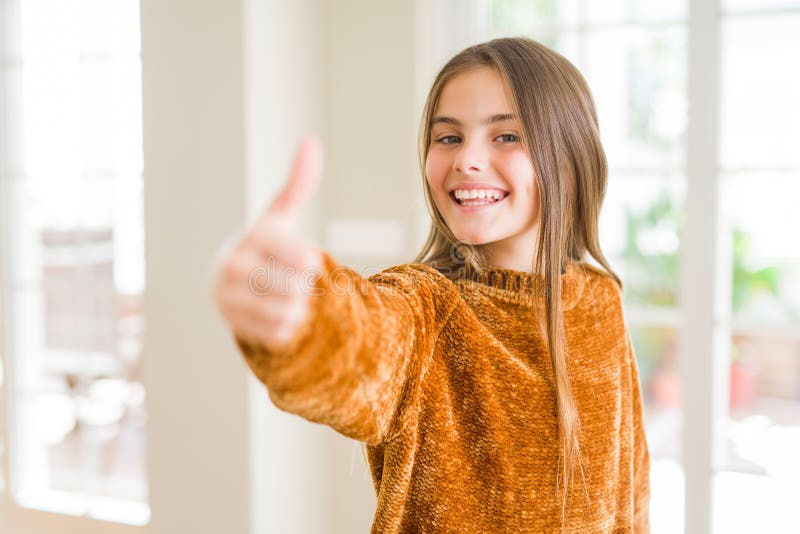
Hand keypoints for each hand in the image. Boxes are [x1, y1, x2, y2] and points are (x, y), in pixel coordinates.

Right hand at [211, 136, 324, 350]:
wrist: (230, 282)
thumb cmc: (266, 245)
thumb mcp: (282, 216)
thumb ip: (298, 184)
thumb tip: (311, 142)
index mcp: (251, 238)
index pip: (287, 252)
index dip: (302, 259)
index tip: (312, 262)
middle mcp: (233, 267)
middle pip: (289, 286)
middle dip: (301, 287)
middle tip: (296, 282)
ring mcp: (229, 298)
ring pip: (284, 312)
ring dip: (296, 309)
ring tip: (291, 300)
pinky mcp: (233, 325)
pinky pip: (276, 334)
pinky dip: (286, 328)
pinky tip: (280, 316)